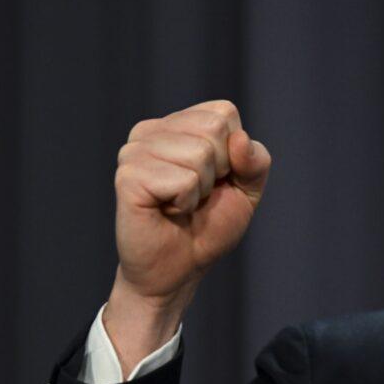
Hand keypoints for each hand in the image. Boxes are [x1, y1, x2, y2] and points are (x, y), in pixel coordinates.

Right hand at [105, 100, 270, 374]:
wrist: (179, 270)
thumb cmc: (209, 226)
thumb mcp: (247, 189)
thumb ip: (255, 160)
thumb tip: (239, 138)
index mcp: (176, 124)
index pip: (224, 113)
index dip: (233, 153)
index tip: (216, 180)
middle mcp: (150, 131)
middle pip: (214, 130)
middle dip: (219, 171)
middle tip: (197, 195)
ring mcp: (134, 152)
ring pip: (200, 154)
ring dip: (200, 190)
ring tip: (180, 204)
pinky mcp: (128, 177)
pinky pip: (183, 180)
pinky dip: (185, 203)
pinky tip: (167, 211)